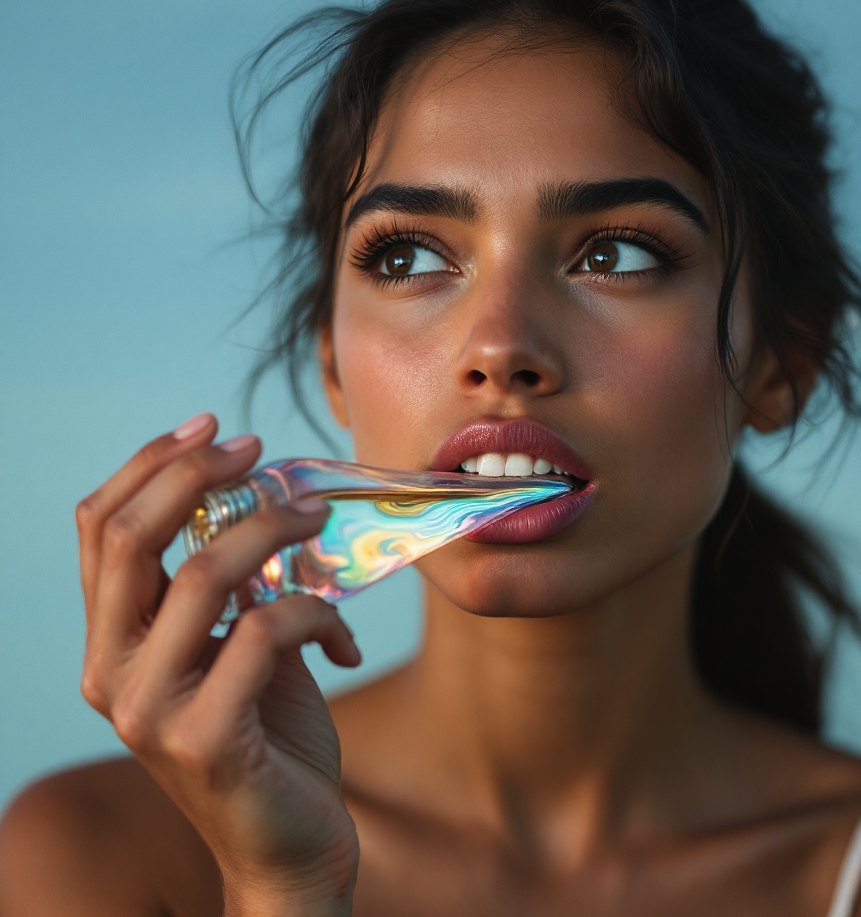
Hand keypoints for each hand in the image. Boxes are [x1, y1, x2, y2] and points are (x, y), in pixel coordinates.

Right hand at [77, 414, 361, 915]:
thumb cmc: (268, 737)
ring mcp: (147, 712)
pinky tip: (345, 643)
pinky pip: (266, 631)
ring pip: (203, 576)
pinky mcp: (204, 740)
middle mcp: (107, 675)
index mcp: (111, 643)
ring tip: (317, 517)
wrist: (290, 848)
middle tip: (259, 449)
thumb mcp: (237, 648)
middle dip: (196, 475)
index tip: (211, 428)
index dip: (149, 466)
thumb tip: (252, 502)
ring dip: (273, 530)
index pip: (99, 531)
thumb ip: (227, 589)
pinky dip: (317, 615)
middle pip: (130, 540)